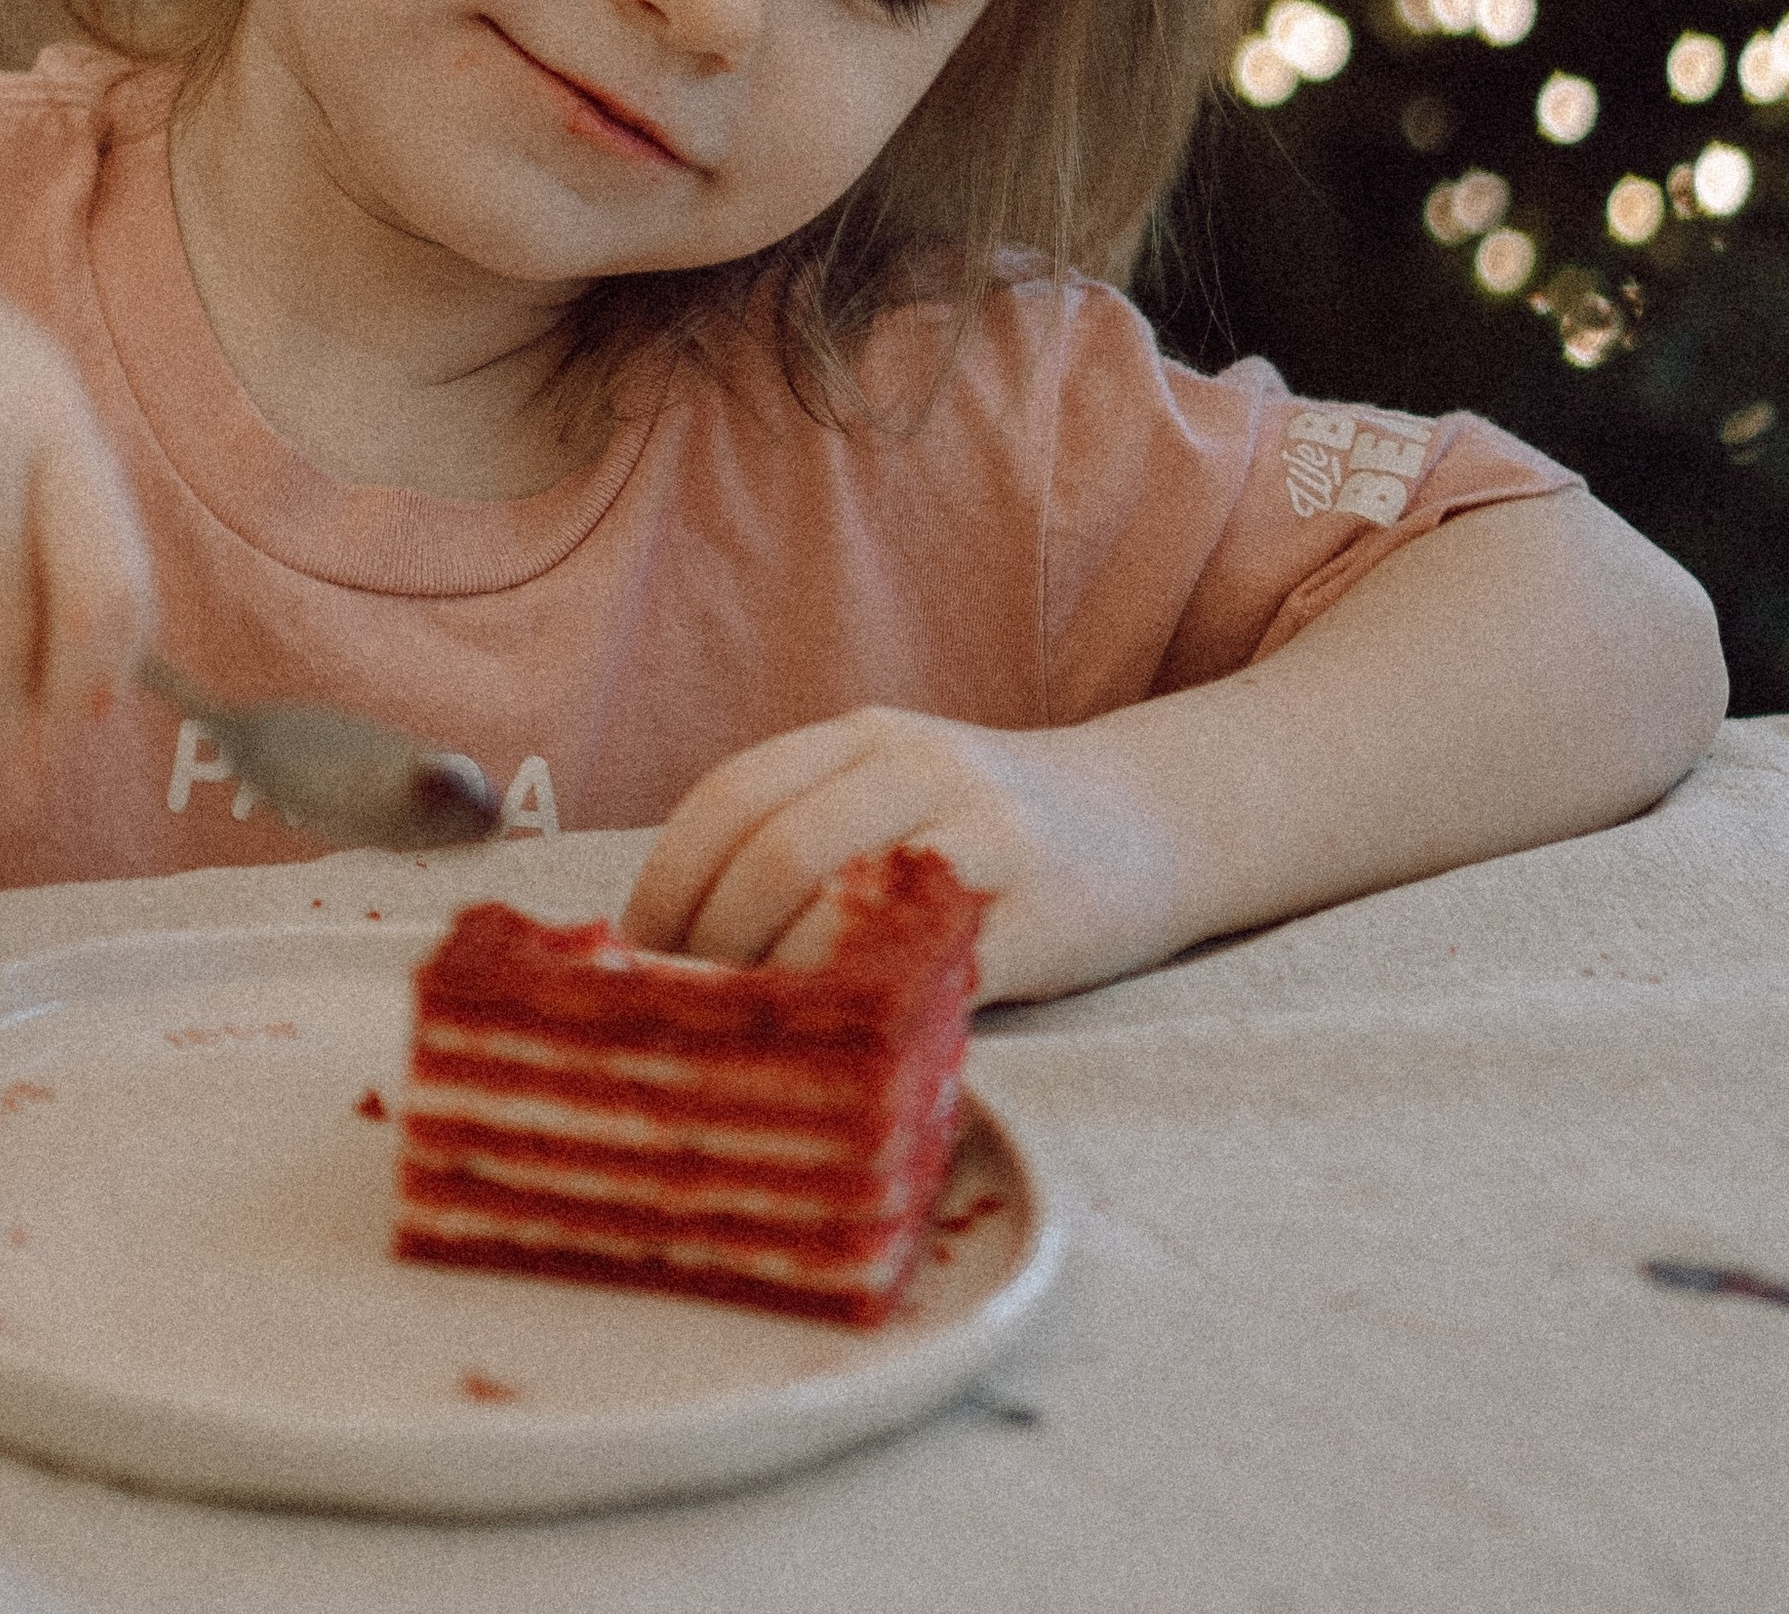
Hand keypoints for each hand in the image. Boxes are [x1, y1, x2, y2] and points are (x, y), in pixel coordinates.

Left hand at [620, 705, 1186, 1002]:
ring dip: (777, 983)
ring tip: (752, 1038)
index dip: (668, 881)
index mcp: (866, 738)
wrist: (1155, 819)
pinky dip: (867, 1012)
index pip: (732, 795)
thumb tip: (675, 941)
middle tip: (686, 1014)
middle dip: (711, 945)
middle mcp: (918, 767)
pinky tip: (842, 1050)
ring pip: (841, 903)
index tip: (634, 956)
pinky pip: (928, 968)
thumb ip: (808, 831)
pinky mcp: (1037, 915)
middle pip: (775, 850)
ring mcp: (982, 834)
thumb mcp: (899, 790)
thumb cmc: (995, 826)